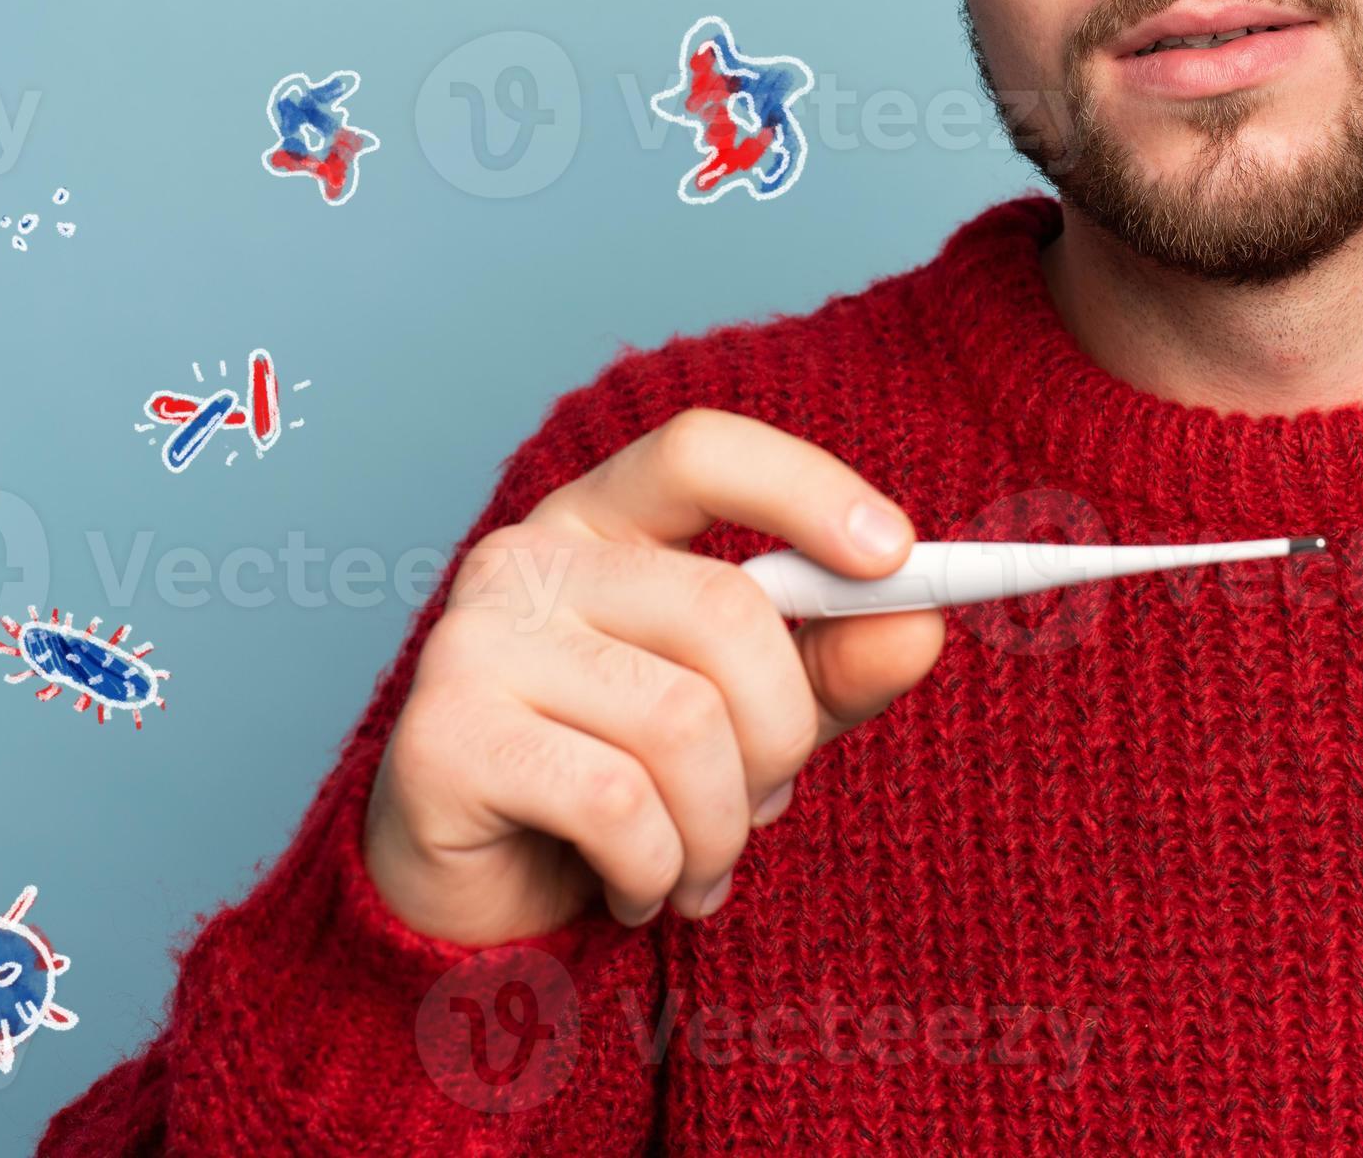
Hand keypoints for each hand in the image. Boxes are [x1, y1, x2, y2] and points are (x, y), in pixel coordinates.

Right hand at [364, 408, 944, 945]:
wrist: (486, 911)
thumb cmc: (626, 784)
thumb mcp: (752, 716)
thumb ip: (833, 664)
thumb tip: (918, 624)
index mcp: (600, 522)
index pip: (700, 452)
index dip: (804, 489)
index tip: (896, 557)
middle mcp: (525, 558)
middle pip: (724, 611)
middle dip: (782, 733)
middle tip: (766, 803)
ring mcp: (471, 641)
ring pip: (682, 722)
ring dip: (721, 825)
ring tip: (699, 865)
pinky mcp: (443, 739)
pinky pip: (618, 802)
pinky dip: (659, 868)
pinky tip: (638, 888)